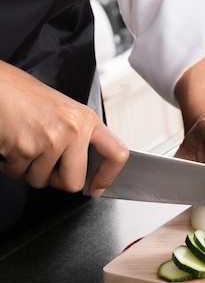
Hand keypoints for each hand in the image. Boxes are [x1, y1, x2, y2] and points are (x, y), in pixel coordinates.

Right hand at [0, 61, 128, 194]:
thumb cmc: (23, 95)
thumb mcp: (63, 110)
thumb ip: (78, 136)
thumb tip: (85, 166)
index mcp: (87, 119)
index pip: (116, 154)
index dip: (108, 176)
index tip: (98, 187)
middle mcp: (73, 130)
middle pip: (73, 182)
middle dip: (55, 180)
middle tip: (45, 164)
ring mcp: (50, 140)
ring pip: (40, 180)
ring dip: (28, 170)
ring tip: (23, 144)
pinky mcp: (25, 148)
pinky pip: (17, 174)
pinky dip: (10, 165)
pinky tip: (10, 144)